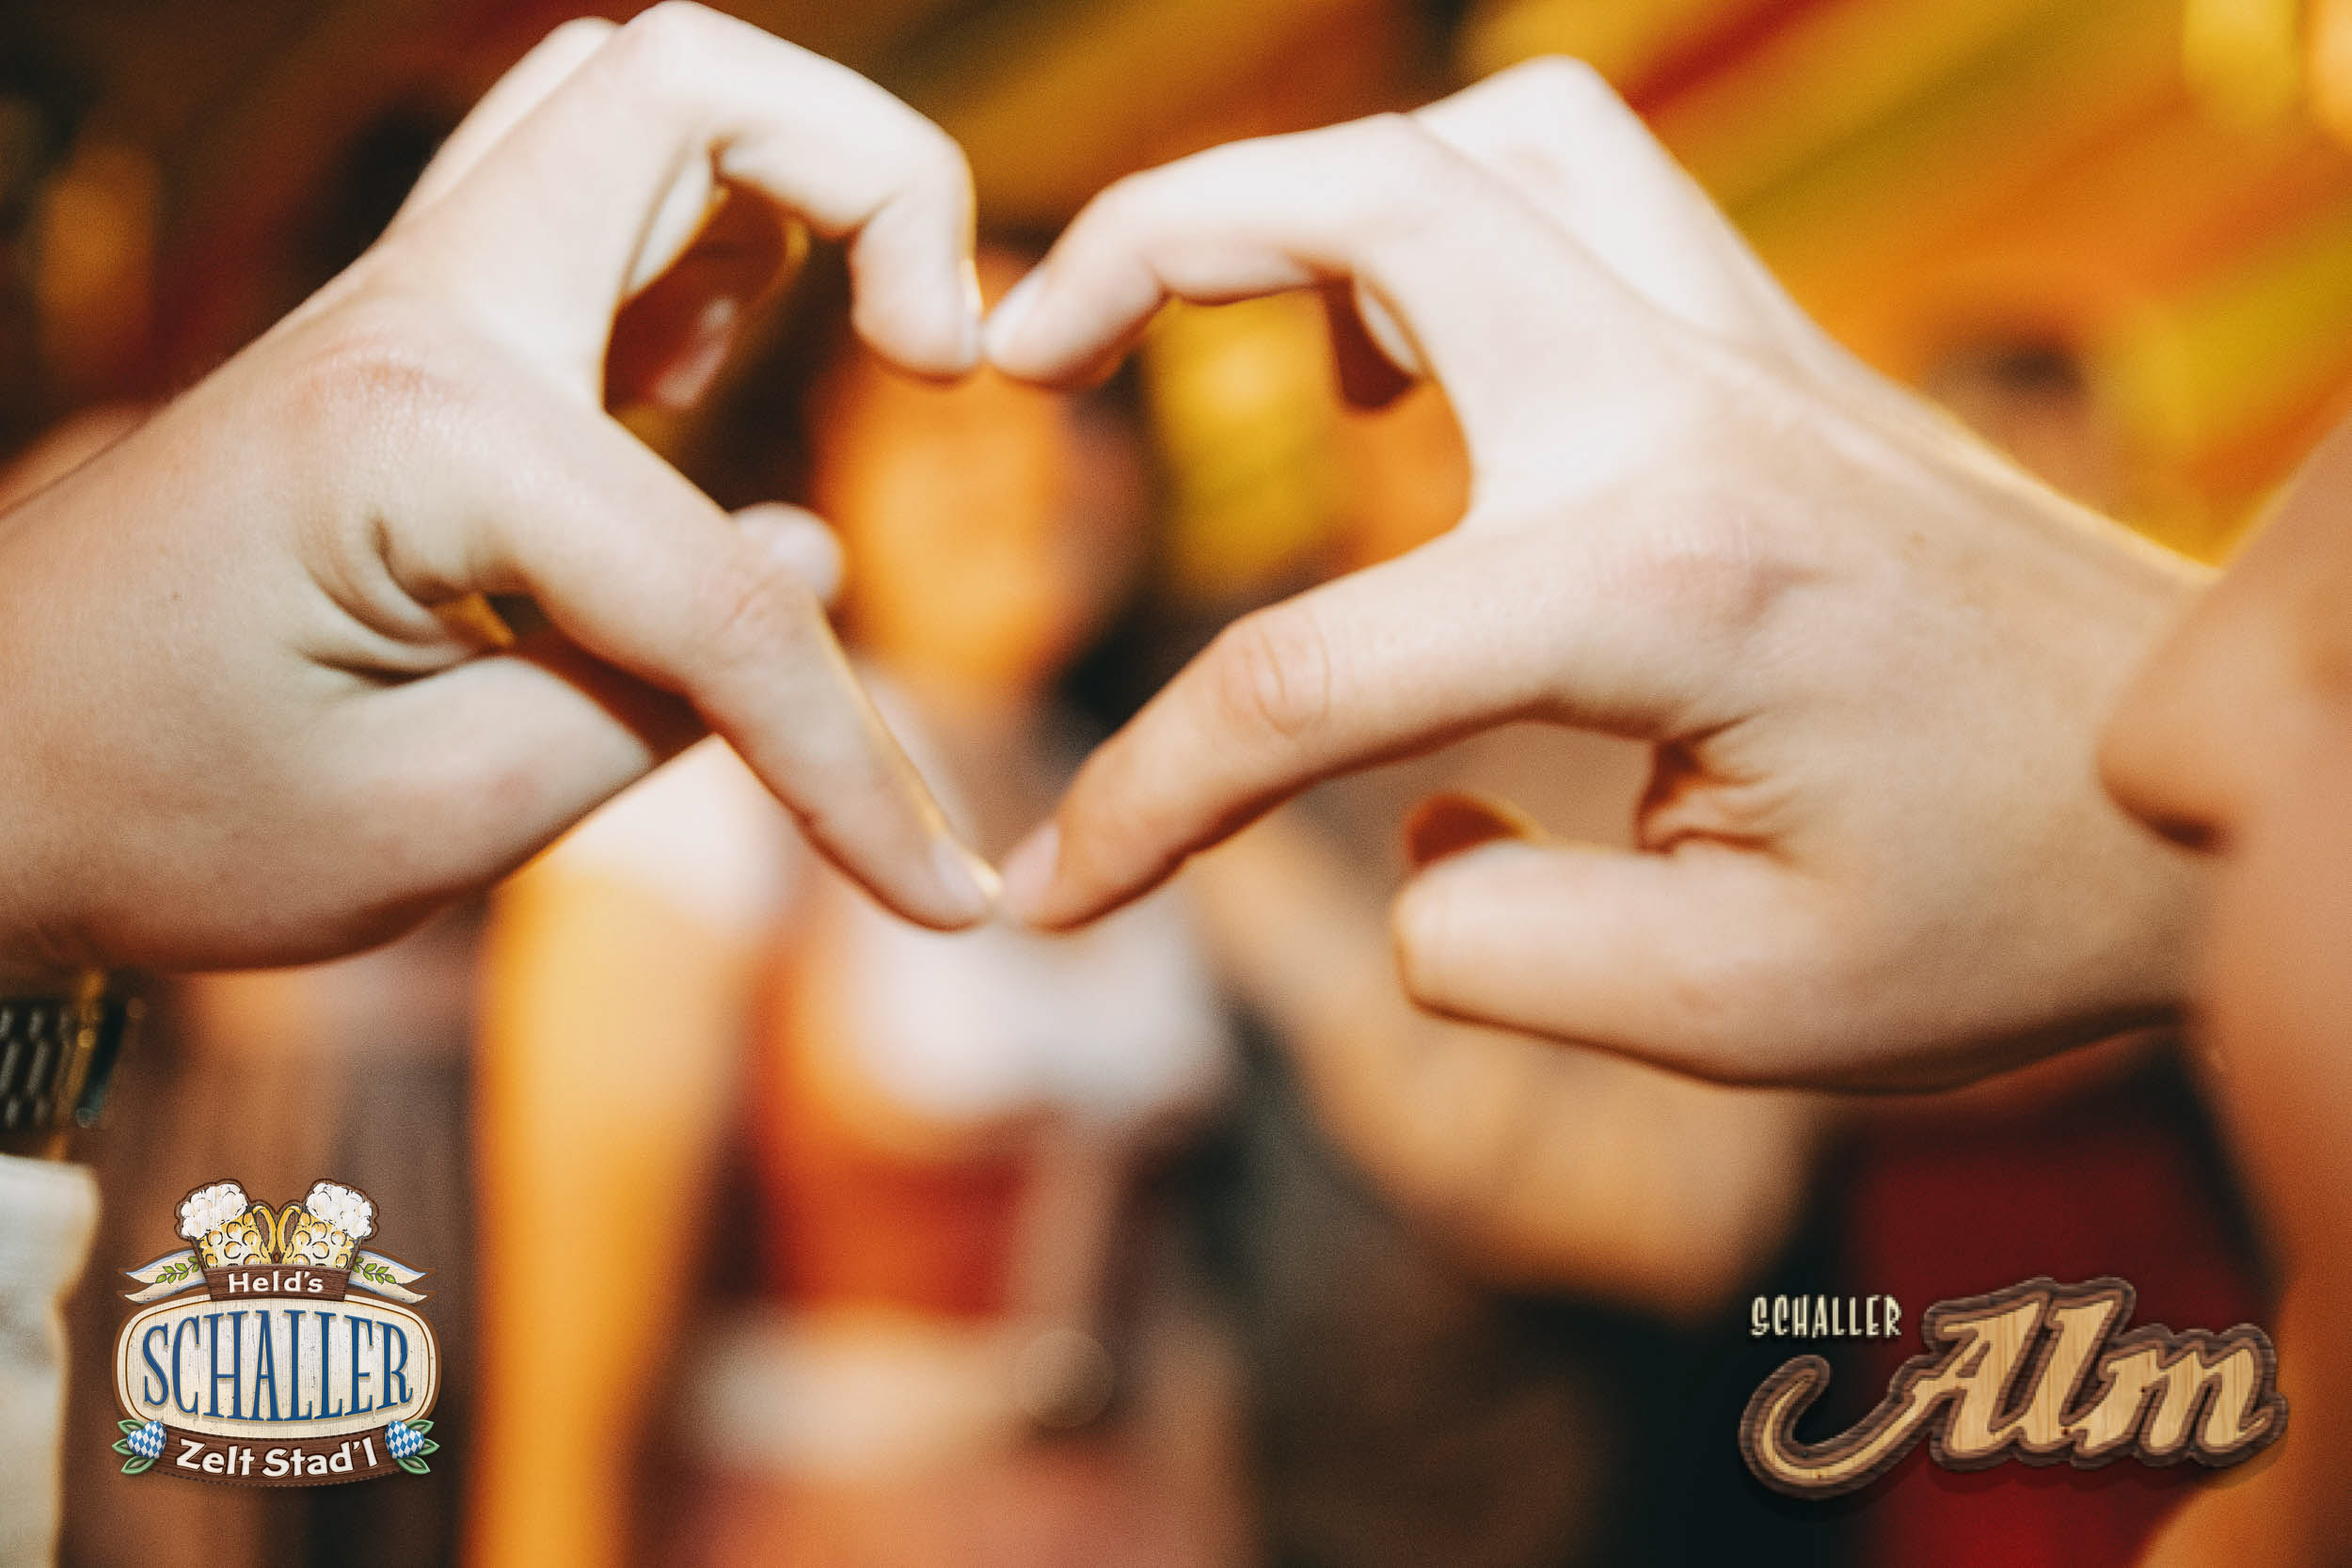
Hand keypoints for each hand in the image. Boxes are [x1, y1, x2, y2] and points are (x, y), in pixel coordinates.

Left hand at [0, 5, 996, 979]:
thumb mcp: (424, 824)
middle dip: (880, 185)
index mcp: (419, 434)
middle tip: (950, 358)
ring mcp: (407, 302)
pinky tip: (733, 380)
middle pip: (688, 92)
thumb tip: (812, 576)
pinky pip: (589, 203)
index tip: (943, 895)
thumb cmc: (155, 811)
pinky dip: (712, 244)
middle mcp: (417, 315)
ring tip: (878, 339)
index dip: (854, 762)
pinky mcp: (411, 337)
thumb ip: (657, 709)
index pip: (722, 594)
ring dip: (793, 182)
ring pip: (634, 102)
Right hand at [987, 60, 2208, 1088]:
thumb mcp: (1737, 1015)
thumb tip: (1397, 836)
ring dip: (1303, 192)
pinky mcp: (1763, 351)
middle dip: (1152, 247)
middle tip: (1015, 347)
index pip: (1313, 679)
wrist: (2199, 801)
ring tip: (1199, 321)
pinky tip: (1396, 372)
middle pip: (1374, 199)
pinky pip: (1571, 189)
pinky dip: (1433, 220)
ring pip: (1484, 137)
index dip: (1147, 799)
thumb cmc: (2001, 914)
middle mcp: (1691, 416)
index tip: (1054, 894)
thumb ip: (1489, 949)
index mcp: (1664, 589)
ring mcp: (1738, 352)